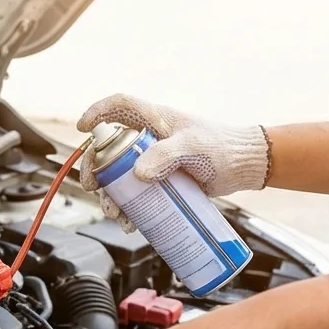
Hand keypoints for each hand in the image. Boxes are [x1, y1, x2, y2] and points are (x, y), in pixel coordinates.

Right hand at [75, 95, 269, 221]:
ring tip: (115, 213)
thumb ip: (166, 155)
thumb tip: (138, 174)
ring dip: (111, 195)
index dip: (97, 112)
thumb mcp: (193, 147)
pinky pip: (139, 195)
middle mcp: (150, 139)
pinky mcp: (163, 183)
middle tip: (93, 186)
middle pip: (110, 149)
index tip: (83, 128)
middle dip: (96, 168)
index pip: (119, 106)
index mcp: (155, 120)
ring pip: (121, 177)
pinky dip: (130, 209)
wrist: (245, 167)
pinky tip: (131, 222)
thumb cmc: (223, 148)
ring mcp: (156, 162)